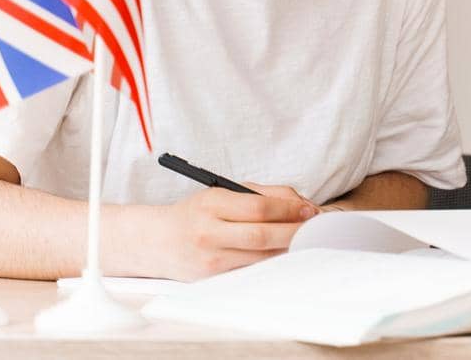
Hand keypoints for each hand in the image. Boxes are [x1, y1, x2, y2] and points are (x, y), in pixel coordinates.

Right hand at [136, 184, 318, 280]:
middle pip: (263, 235)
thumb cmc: (197, 213)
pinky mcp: (212, 278)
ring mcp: (210, 259)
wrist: (156, 241)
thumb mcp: (223, 192)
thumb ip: (262, 194)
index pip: (260, 208)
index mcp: (213, 204)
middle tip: (315, 228)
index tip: (309, 210)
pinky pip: (250, 270)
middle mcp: (209, 232)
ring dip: (288, 249)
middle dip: (295, 232)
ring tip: (305, 240)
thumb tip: (300, 204)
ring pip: (260, 257)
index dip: (290, 210)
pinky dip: (271, 262)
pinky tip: (283, 254)